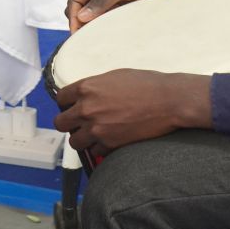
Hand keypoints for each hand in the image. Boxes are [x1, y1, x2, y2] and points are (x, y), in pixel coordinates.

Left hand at [52, 69, 211, 153]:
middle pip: (61, 123)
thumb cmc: (147, 84)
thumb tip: (87, 95)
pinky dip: (101, 149)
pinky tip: (110, 141)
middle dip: (69, 123)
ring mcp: (97, 128)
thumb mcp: (115, 76)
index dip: (66, 103)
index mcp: (87, 88)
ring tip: (94, 135)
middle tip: (80, 124)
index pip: (60, 98)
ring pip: (74, 142)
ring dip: (83, 139)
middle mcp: (86, 109)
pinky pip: (95, 152)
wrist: (168, 100)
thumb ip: (96, 87)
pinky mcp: (110, 144)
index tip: (72, 106)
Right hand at [64, 0, 208, 31]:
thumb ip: (102, 2)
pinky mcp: (119, 3)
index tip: (78, 34)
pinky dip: (104, 25)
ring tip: (95, 40)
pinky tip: (107, 34)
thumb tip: (81, 17)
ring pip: (92, 14)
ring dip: (93, 25)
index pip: (75, 0)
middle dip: (80, 22)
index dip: (74, 17)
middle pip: (80, 8)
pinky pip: (106, 16)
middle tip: (86, 40)